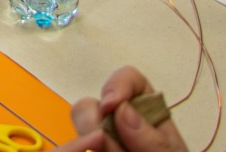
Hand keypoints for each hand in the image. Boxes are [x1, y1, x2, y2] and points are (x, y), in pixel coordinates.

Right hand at [53, 66, 187, 151]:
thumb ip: (152, 140)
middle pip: (89, 105)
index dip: (116, 85)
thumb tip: (122, 110)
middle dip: (89, 120)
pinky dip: (78, 150)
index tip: (111, 105)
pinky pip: (73, 150)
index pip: (129, 81)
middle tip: (98, 141)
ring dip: (83, 142)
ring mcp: (101, 146)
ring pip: (76, 132)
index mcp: (148, 116)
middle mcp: (118, 127)